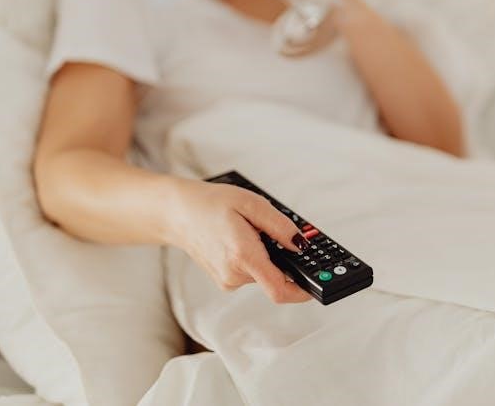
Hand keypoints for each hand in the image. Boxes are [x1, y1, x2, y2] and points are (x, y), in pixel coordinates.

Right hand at [166, 179, 312, 303]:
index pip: (280, 289)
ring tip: (250, 230)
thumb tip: (301, 245)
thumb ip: (280, 226)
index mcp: (242, 255)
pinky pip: (250, 272)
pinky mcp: (225, 280)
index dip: (303, 291)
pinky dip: (254, 257)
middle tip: (273, 232)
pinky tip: (241, 239)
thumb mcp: (252, 203)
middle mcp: (234, 274)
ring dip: (266, 255)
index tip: (316, 284)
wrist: (178, 213)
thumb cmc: (211, 204)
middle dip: (282, 257)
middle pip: (275, 277)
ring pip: (263, 273)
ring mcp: (228, 280)